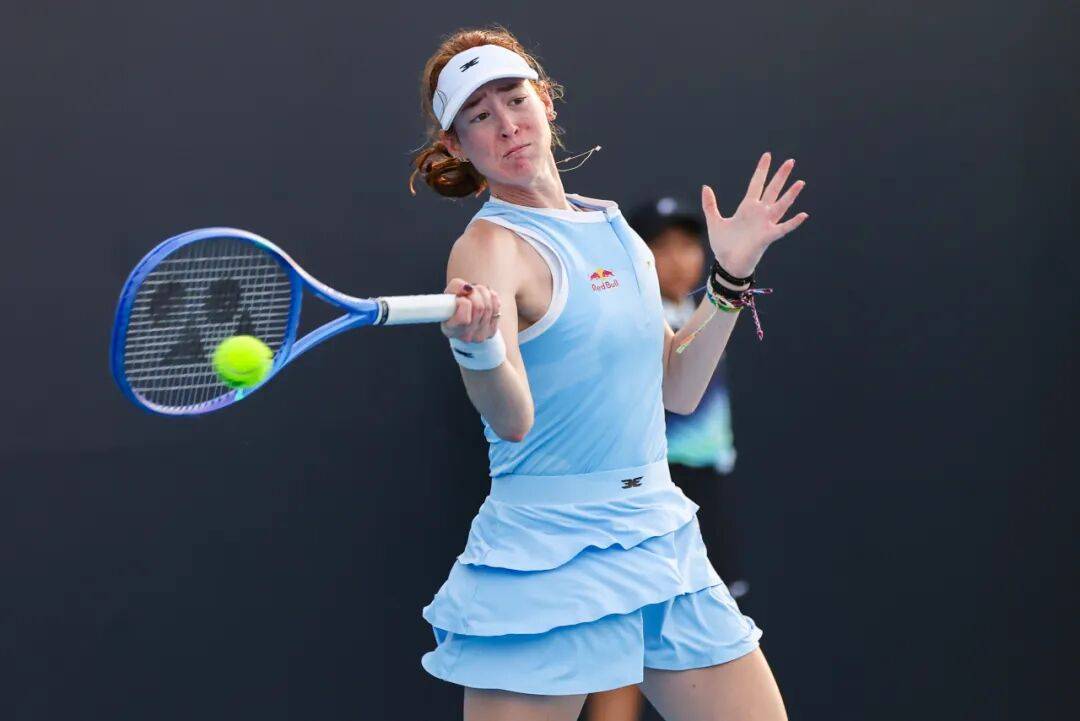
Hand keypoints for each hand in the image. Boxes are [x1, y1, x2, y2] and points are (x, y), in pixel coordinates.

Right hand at [441, 278, 501, 342]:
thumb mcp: (448, 294)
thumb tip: (468, 288)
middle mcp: (466, 336)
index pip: (463, 318)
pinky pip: (496, 307)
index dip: (462, 302)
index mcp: (451, 329)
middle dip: (475, 293)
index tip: (459, 298)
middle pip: (479, 308)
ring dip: (483, 293)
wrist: (463, 317)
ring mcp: (480, 335)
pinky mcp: (491, 331)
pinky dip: (491, 297)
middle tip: (469, 291)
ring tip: (475, 292)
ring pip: (488, 306)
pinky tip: (484, 298)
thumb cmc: (453, 304)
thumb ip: (455, 287)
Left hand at [702, 152, 808, 277]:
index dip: (762, 170)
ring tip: (800, 182)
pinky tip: (803, 215)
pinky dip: (793, 223)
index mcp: (747, 207)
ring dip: (790, 195)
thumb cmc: (723, 245)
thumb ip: (710, 205)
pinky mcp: (767, 237)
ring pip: (781, 206)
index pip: (756, 184)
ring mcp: (765, 224)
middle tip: (791, 161)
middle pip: (772, 190)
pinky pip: (783, 228)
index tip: (767, 155)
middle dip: (780, 176)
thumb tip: (705, 186)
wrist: (727, 264)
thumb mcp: (714, 221)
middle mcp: (759, 213)